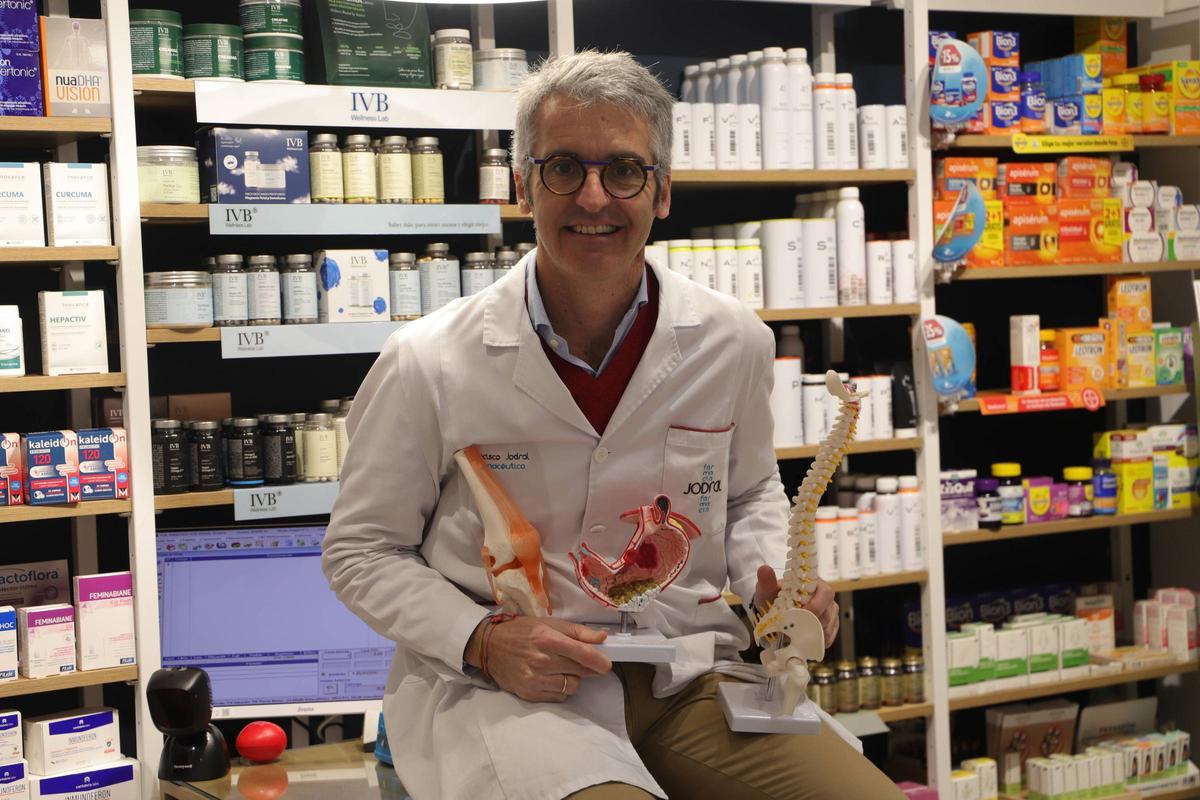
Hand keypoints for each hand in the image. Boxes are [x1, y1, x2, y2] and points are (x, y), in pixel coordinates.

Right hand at [467, 616, 611, 702]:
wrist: (490, 647)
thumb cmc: (521, 631)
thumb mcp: (548, 624)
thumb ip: (577, 632)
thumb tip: (602, 638)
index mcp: (547, 639)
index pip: (583, 654)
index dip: (600, 661)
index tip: (606, 665)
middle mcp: (541, 660)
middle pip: (580, 671)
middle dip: (586, 667)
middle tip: (581, 662)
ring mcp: (535, 679)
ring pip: (572, 686)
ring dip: (573, 679)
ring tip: (562, 669)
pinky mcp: (530, 693)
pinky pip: (559, 697)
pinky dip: (561, 689)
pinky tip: (552, 678)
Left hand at [754, 565, 839, 647]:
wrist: (773, 611)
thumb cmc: (773, 598)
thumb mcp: (767, 590)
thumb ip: (766, 581)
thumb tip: (764, 569)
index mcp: (815, 584)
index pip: (825, 593)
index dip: (815, 606)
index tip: (800, 615)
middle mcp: (826, 598)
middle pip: (827, 614)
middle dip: (810, 624)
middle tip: (793, 630)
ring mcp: (830, 613)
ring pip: (828, 628)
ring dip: (811, 634)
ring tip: (793, 636)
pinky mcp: (830, 627)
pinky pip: (827, 638)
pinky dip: (814, 642)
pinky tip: (802, 641)